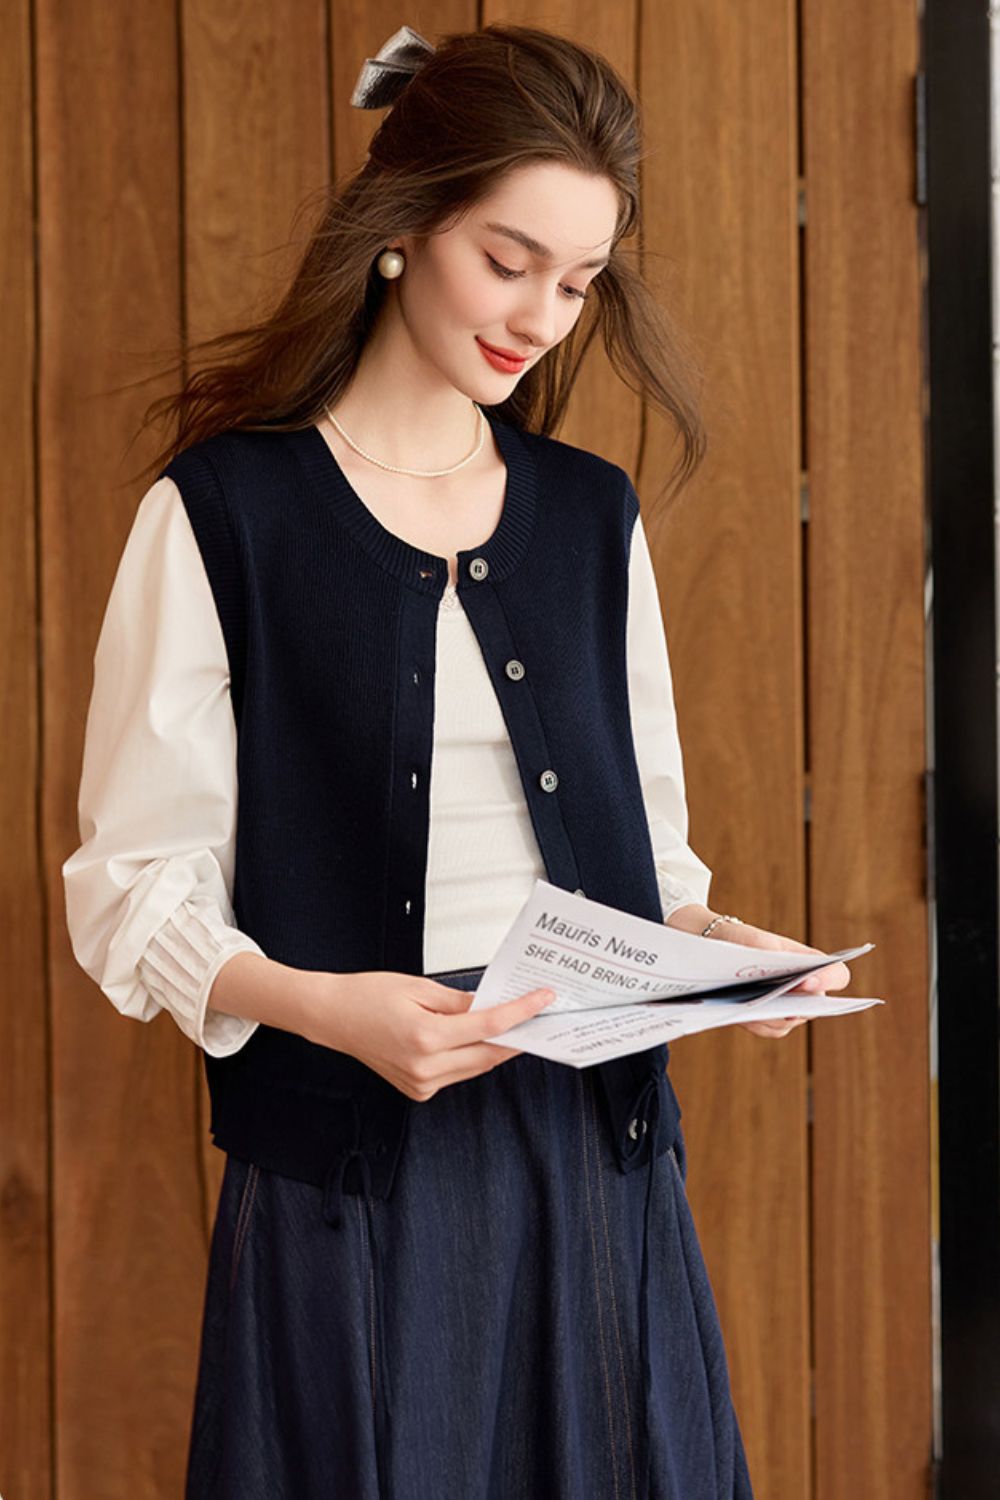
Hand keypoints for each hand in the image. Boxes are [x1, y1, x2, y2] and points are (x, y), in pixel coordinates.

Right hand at [300, 971, 556, 1099]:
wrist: (333, 1017)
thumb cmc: (367, 996)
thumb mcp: (419, 988)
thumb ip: (460, 1001)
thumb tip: (491, 1006)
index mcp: (426, 1037)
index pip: (489, 1027)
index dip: (521, 1012)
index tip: (542, 1000)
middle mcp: (424, 1066)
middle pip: (488, 1053)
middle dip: (516, 1035)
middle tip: (537, 1016)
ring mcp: (420, 1082)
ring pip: (475, 1067)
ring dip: (495, 1048)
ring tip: (513, 1025)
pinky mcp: (417, 1089)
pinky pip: (456, 1074)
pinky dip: (470, 1057)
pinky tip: (476, 1040)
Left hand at [665, 903, 850, 1039]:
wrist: (711, 948)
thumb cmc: (739, 938)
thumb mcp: (754, 940)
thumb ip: (772, 954)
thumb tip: (785, 977)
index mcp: (810, 962)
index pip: (837, 975)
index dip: (827, 981)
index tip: (807, 981)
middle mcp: (805, 989)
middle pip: (813, 1006)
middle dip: (794, 1004)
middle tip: (775, 1002)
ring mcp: (788, 1007)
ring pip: (789, 1021)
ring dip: (771, 1015)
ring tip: (750, 1007)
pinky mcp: (767, 1020)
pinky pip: (769, 1029)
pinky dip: (756, 1022)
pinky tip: (742, 1014)